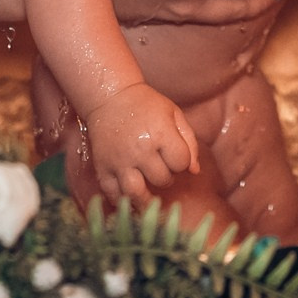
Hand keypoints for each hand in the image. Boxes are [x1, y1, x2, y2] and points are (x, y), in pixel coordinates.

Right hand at [85, 83, 199, 201]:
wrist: (110, 96)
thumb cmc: (147, 105)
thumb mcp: (174, 114)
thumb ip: (189, 142)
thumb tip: (194, 171)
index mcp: (160, 133)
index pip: (181, 163)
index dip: (181, 161)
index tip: (174, 155)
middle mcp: (140, 149)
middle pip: (162, 179)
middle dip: (166, 177)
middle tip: (161, 169)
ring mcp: (120, 160)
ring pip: (136, 193)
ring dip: (146, 200)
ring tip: (150, 199)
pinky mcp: (103, 167)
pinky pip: (112, 194)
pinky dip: (121, 201)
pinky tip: (129, 198)